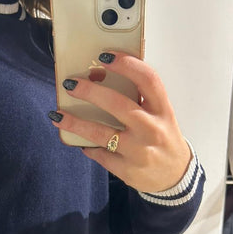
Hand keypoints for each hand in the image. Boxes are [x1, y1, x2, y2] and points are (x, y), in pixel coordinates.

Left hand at [50, 52, 191, 192]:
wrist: (176, 177)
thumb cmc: (162, 138)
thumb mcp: (160, 116)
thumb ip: (139, 99)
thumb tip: (100, 77)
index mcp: (163, 110)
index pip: (148, 80)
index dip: (126, 64)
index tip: (104, 56)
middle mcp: (152, 129)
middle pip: (118, 104)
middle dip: (90, 92)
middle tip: (70, 84)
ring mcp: (139, 151)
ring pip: (101, 134)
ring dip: (75, 123)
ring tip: (57, 115)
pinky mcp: (127, 170)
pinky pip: (99, 155)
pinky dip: (87, 147)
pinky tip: (79, 141)